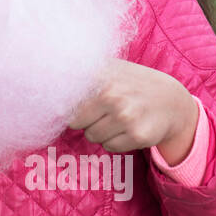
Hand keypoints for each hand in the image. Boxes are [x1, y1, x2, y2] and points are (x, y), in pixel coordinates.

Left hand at [66, 58, 198, 161]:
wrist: (172, 100)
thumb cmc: (131, 83)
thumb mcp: (108, 69)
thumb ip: (78, 74)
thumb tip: (44, 79)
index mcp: (100, 76)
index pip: (64, 101)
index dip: (63, 107)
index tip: (67, 107)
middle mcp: (112, 94)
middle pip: (75, 122)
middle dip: (86, 120)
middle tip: (103, 110)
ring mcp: (126, 116)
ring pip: (92, 136)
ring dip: (101, 131)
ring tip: (119, 118)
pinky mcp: (138, 135)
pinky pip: (110, 147)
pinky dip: (116, 141)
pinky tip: (129, 128)